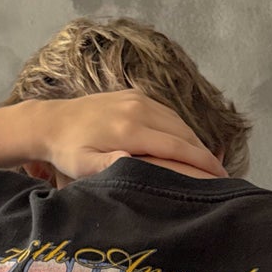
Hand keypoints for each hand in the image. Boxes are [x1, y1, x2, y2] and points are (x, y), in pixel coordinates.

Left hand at [0, 92, 229, 182]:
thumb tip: (135, 164)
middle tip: (221, 175)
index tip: (221, 177)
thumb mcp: (84, 165)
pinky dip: (181, 129)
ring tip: (208, 162)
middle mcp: (139, 109)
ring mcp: (138, 99)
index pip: (178, 147)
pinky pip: (167, 113)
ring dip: (195, 141)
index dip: (203, 163)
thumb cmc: (67, 151)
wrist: (50, 121)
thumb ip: (110, 166)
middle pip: (184, 133)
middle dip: (205, 154)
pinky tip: (186, 143)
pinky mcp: (134, 94)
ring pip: (179, 122)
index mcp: (130, 130)